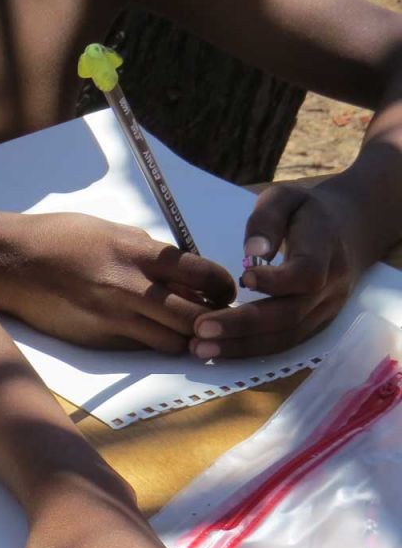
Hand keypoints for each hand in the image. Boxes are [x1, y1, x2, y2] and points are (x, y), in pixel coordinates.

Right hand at [0, 211, 235, 351]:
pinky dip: (151, 343)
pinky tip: (146, 333)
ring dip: (184, 338)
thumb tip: (179, 267)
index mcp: (139, 253)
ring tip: (182, 330)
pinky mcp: (97, 338)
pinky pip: (139, 347)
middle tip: (214, 318)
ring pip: (173, 341)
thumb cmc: (59, 238)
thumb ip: (146, 251)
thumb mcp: (111, 231)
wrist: (12, 262)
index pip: (204, 274)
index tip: (224, 291)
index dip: (223, 286)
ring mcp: (114, 317)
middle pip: (197, 316)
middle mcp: (132, 287)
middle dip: (213, 320)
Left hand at [191, 182, 368, 358]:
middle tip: (200, 328)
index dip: (277, 281)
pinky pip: (284, 343)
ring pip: (286, 336)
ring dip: (241, 346)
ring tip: (199, 347)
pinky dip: (250, 350)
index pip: (306, 273)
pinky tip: (216, 350)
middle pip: (290, 314)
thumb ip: (268, 218)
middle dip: (243, 324)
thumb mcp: (286, 197)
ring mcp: (325, 309)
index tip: (242, 278)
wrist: (347, 230)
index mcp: (325, 250)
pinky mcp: (315, 324)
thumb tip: (252, 252)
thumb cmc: (305, 212)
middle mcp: (330, 286)